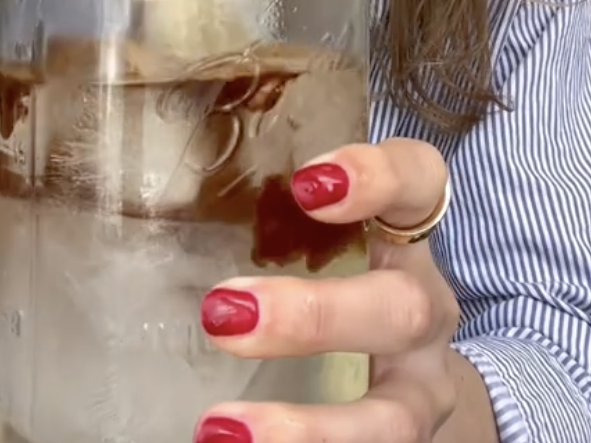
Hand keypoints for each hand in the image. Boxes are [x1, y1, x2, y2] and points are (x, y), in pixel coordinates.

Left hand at [194, 139, 469, 442]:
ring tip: (222, 429)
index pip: (419, 181)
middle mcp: (426, 310)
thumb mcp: (334, 237)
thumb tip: (164, 201)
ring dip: (310, 429)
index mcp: (409, 238)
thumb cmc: (348, 273)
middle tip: (223, 314)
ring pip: (392, 418)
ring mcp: (423, 388)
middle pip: (400, 309)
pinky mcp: (408, 442)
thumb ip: (277, 219)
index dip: (376, 175)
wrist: (413, 366)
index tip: (308, 184)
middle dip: (315, 316)